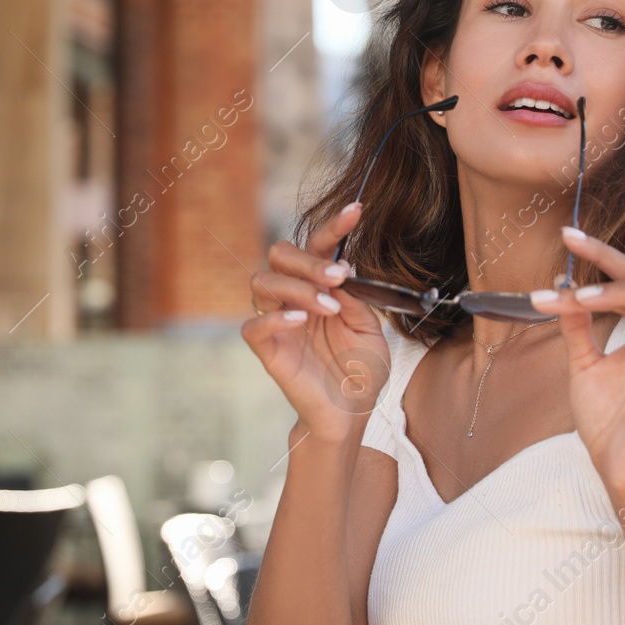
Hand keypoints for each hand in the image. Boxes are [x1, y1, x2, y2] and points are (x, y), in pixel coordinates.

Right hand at [240, 202, 391, 444]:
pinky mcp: (268, 349)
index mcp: (318, 286)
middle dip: (308, 260)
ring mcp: (278, 322)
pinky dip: (275, 317)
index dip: (334, 227)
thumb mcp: (370, 330)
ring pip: (263, 282)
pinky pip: (254, 325)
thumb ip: (356, 299)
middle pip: (280, 255)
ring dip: (297, 288)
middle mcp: (293, 297)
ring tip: (327, 307)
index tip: (357, 210)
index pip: (318, 248)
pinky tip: (301, 320)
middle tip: (338, 276)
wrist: (351, 413)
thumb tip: (343, 270)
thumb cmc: (360, 370)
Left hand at [529, 228, 624, 498]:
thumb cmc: (606, 421)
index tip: (566, 238)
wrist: (616, 468)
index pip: (624, 284)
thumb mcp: (582, 364)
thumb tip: (563, 286)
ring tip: (582, 296)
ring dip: (621, 292)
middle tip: (570, 240)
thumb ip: (578, 327)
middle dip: (605, 259)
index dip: (597, 259)